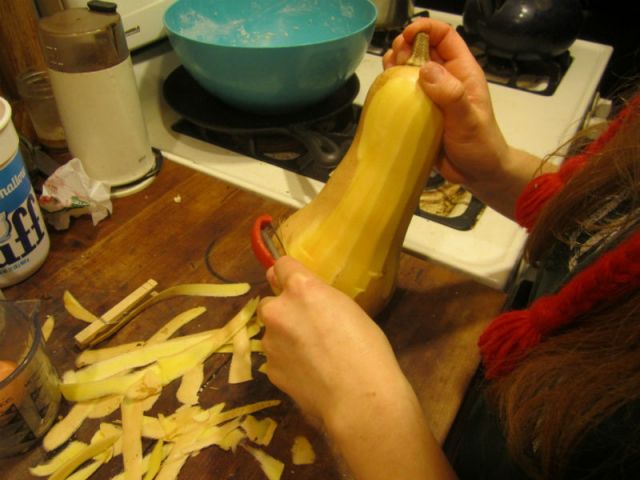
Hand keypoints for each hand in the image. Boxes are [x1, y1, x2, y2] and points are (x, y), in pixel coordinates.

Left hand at [258, 256, 405, 424]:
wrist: (359, 397)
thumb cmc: (367, 348)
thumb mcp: (349, 309)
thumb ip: (321, 300)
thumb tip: (308, 302)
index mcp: (302, 288)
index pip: (282, 266)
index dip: (288, 274)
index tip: (292, 281)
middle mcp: (279, 310)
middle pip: (270, 302)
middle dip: (284, 311)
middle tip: (308, 327)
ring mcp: (270, 341)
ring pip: (273, 333)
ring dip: (285, 339)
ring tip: (313, 357)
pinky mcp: (270, 369)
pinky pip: (276, 359)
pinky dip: (288, 363)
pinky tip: (310, 375)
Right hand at [383, 18, 545, 217]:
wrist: (477, 173)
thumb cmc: (479, 144)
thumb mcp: (467, 119)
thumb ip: (451, 94)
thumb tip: (425, 70)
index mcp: (462, 72)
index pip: (445, 37)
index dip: (426, 29)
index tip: (407, 37)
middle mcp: (446, 79)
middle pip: (422, 49)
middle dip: (405, 46)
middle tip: (395, 59)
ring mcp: (432, 96)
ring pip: (410, 71)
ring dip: (396, 66)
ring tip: (387, 70)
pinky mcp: (421, 113)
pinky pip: (404, 95)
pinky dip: (392, 89)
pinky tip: (384, 91)